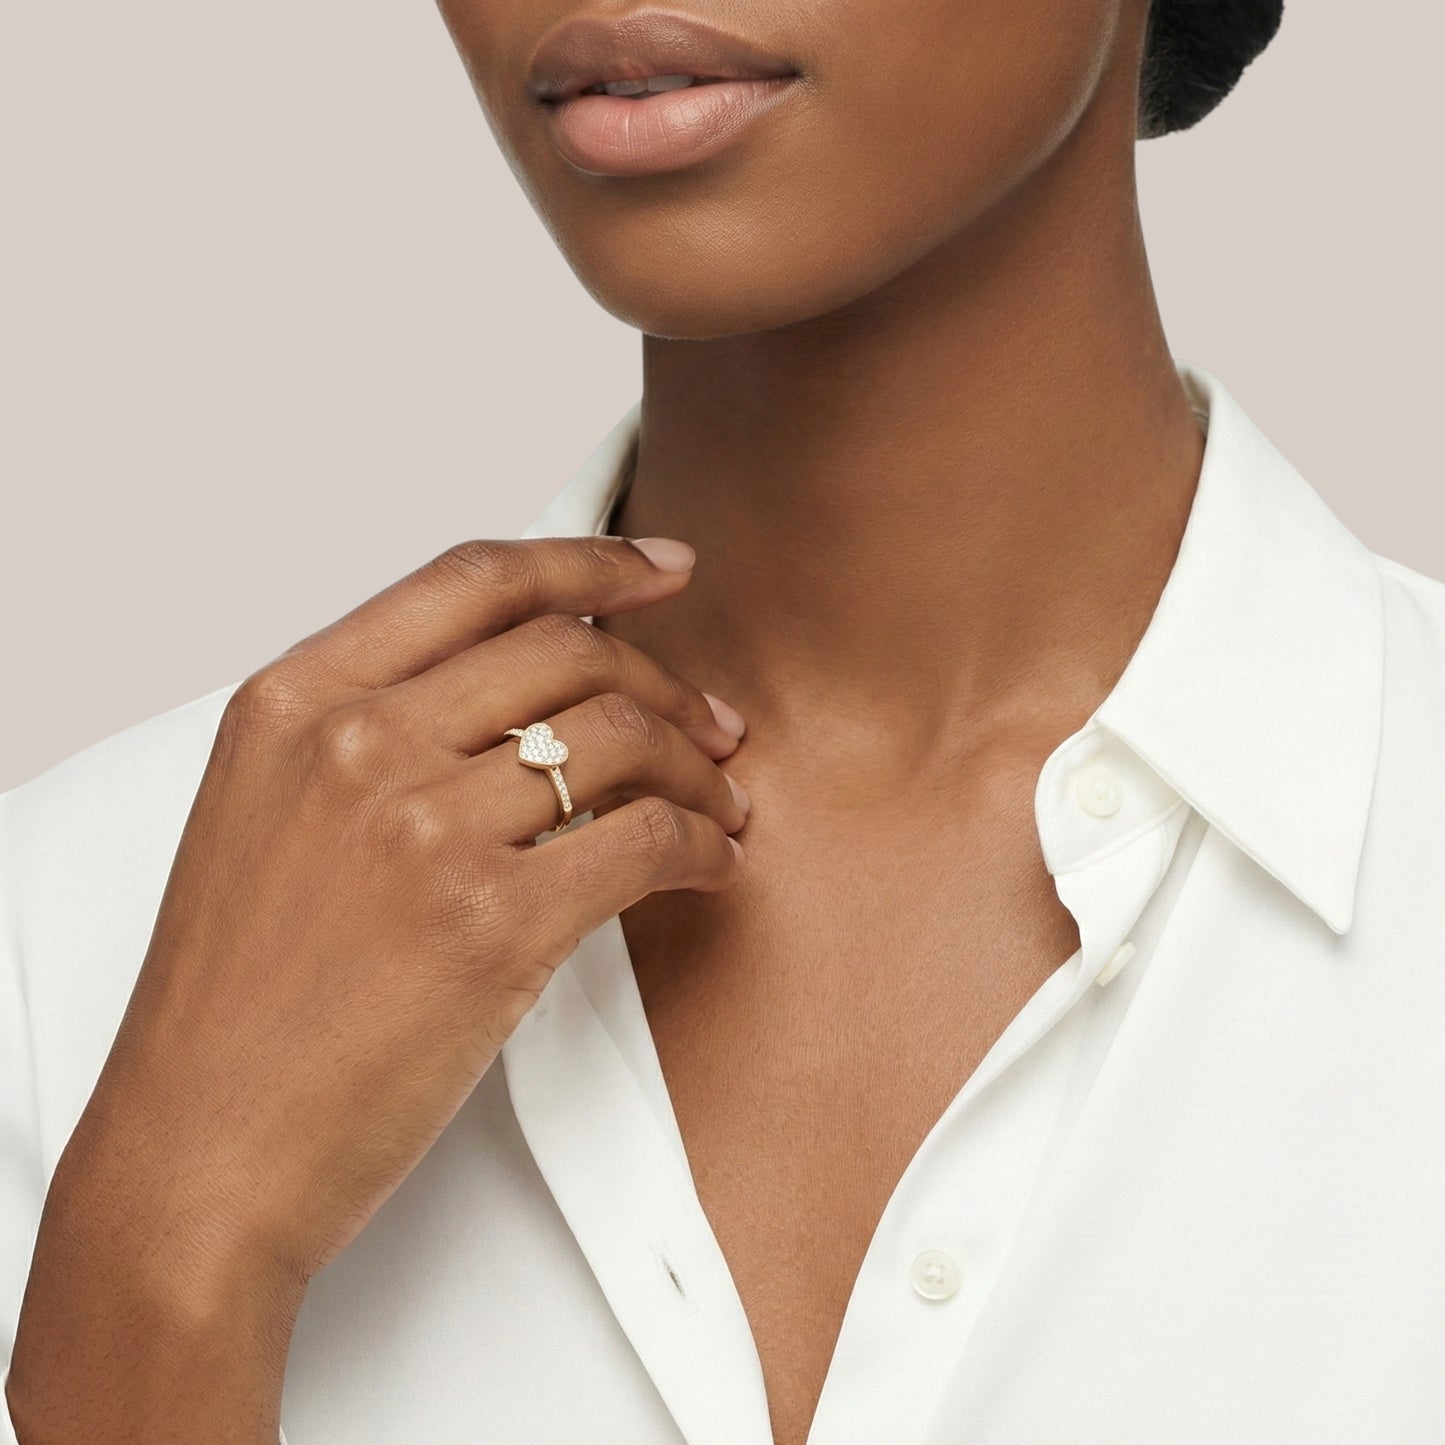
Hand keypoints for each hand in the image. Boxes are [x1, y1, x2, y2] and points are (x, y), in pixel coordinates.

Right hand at [6, 535, 748, 1444]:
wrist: (203, 1148)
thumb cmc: (241, 999)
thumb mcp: (268, 817)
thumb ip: (374, 733)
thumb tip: (532, 689)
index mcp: (296, 700)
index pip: (474, 579)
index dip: (590, 563)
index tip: (665, 570)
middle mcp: (357, 742)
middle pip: (569, 651)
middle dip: (668, 682)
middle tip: (717, 728)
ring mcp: (422, 828)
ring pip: (622, 737)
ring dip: (699, 769)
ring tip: (723, 805)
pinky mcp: (490, 924)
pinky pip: (646, 839)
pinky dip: (705, 843)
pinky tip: (716, 865)